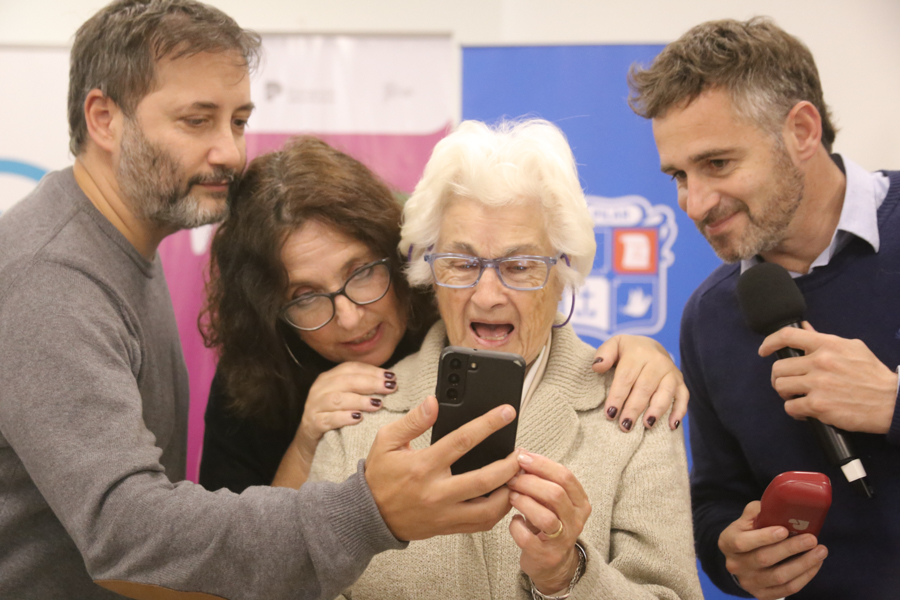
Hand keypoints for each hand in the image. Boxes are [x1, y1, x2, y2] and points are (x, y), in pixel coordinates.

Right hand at [300, 362, 395, 443]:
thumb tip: (390, 381)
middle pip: (345, 380)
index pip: (351, 368)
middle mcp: (320, 388)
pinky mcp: (312, 424)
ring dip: (359, 400)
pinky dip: (343, 418)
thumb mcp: (347, 398)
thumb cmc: (336, 417)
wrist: (312, 442)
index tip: (392, 376)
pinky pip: (328, 419)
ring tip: (377, 404)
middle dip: (370, 383)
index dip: (372, 370)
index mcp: (329, 378)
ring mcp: (314, 406)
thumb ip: (363, 388)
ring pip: (337, 399)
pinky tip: (358, 418)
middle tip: (390, 388)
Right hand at [365, 396, 519, 540]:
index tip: (506, 412)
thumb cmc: (379, 476)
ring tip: (516, 476)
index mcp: (422, 466)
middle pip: (484, 479)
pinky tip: (503, 496)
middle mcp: (436, 492)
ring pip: (488, 509)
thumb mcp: (387, 441)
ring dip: (509, 492)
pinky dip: (498, 511)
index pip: (463, 440)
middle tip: (522, 453)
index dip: (488, 424)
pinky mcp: (447, 527)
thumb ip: (413, 421)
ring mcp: (444, 513)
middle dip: (509, 464)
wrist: (368, 516)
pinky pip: (481, 524)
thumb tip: (434, 402)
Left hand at [507, 452, 591, 594]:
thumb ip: (542, 480)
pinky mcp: (546, 556)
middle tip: (512, 478)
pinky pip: (528, 538)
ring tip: (512, 496)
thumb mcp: (552, 501)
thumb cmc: (549, 523)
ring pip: (546, 517)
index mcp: (580, 503)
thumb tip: (521, 454)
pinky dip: (516, 526)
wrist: (553, 563)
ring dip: (524, 502)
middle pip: (555, 494)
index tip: (522, 457)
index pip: (565, 476)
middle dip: (530, 482)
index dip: (542, 464)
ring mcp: (562, 540)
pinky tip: (514, 520)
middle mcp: (576, 521)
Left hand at [593, 334, 688, 430]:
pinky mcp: (680, 382)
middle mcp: (657, 361)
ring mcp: (671, 372)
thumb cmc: (627, 351)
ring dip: (656, 410)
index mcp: (638, 352)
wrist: (651, 347)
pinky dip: (679, 411)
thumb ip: (604, 354)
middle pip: (645, 387)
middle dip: (634, 408)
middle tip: (624, 425)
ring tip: (647, 425)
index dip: (618, 396)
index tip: (610, 413)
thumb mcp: (614, 345)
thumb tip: (597, 367)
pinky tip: (671, 425)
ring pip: (665, 393)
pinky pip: (683, 397)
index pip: (626, 377)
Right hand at [718, 501, 826, 599]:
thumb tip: (777, 504)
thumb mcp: (746, 520)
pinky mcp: (762, 595)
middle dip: (791, 549)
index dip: (763, 537)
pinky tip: (815, 564)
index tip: (784, 530)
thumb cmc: (748, 533)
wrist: (741, 559)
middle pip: (764, 559)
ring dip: (804, 564)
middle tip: (811, 539)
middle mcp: (735, 565)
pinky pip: (787, 589)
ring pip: (779, 577)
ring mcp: (748, 583)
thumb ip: (758, 512)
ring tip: (821, 551)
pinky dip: (805, 577)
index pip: (742, 542)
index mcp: (727, 543)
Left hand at [759, 322, 896, 433]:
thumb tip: (804, 328)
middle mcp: (820, 362)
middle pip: (779, 368)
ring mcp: (818, 384)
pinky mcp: (819, 406)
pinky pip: (791, 408)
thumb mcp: (852, 348)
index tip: (764, 351)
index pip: (787, 336)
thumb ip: (824, 339)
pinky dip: (794, 411)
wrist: (892, 402)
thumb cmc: (872, 375)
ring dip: (786, 395)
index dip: (769, 342)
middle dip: (780, 378)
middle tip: (789, 385)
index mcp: (827, 345)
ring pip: (781, 387)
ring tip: (797, 397)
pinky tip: (805, 412)